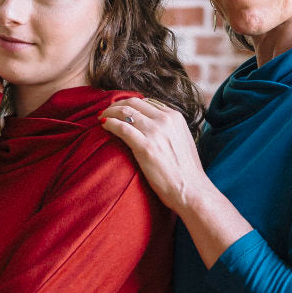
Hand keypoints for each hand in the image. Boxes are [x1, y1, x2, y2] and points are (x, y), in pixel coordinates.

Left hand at [100, 96, 251, 267]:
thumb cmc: (185, 172)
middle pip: (134, 103)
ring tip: (101, 118)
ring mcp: (155, 132)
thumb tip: (153, 127)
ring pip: (125, 111)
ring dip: (110, 112)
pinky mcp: (145, 146)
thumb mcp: (181, 141)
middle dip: (116, 105)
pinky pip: (121, 127)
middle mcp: (165, 120)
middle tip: (106, 111)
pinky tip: (103, 126)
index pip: (147, 102)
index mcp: (175, 117)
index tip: (119, 109)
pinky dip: (110, 124)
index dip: (130, 104)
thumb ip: (169, 130)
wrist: (190, 190)